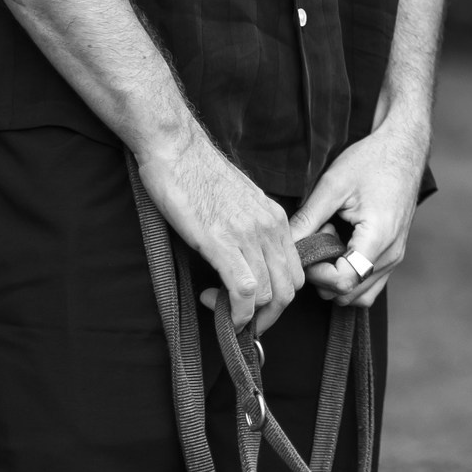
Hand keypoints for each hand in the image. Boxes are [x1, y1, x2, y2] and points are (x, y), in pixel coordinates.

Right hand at [136, 129, 303, 334]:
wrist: (176, 148)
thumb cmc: (199, 175)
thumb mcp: (240, 204)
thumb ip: (250, 231)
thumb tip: (247, 262)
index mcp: (276, 219)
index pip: (295, 273)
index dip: (277, 300)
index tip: (252, 307)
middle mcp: (270, 227)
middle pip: (288, 290)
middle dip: (268, 316)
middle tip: (241, 322)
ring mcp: (248, 235)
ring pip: (268, 294)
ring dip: (248, 317)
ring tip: (221, 310)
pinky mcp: (221, 241)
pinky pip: (244, 290)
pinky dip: (236, 312)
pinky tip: (218, 309)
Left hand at [291, 112, 429, 308]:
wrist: (404, 148)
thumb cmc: (371, 161)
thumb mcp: (333, 184)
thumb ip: (308, 219)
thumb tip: (284, 246)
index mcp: (378, 237)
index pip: (342, 281)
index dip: (316, 272)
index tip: (309, 246)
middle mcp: (392, 254)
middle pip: (348, 293)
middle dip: (324, 273)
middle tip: (320, 237)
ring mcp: (396, 256)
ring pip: (359, 295)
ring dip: (337, 276)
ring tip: (332, 240)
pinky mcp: (394, 254)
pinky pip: (369, 282)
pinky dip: (350, 274)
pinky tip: (342, 245)